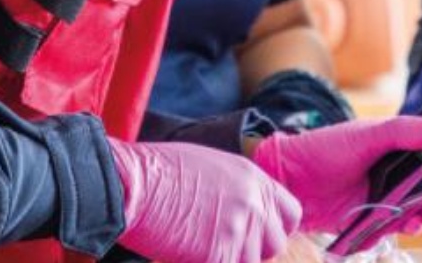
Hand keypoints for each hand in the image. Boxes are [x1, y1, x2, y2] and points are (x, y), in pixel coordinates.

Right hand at [109, 139, 300, 262]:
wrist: (131, 182)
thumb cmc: (156, 173)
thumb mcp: (209, 168)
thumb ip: (235, 192)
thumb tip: (239, 215)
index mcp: (253, 178)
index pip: (291, 214)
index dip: (273, 229)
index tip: (255, 237)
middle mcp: (253, 203)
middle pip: (274, 245)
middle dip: (251, 252)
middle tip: (220, 247)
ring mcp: (239, 229)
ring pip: (250, 262)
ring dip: (227, 259)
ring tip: (197, 249)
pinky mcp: (219, 252)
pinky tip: (187, 256)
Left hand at [252, 117, 421, 236]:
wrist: (290, 181)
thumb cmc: (323, 149)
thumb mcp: (365, 136)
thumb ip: (403, 131)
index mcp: (403, 140)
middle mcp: (403, 166)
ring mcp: (394, 191)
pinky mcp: (382, 216)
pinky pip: (409, 223)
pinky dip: (415, 223)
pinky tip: (413, 220)